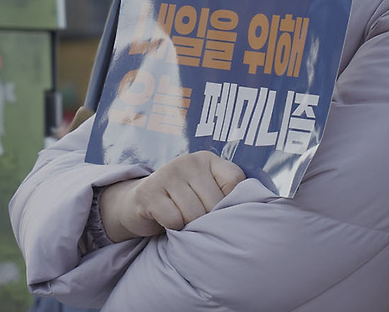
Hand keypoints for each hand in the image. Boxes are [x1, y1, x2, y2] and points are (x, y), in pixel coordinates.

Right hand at [99, 151, 244, 240]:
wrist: (139, 206)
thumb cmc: (182, 203)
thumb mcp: (205, 192)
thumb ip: (226, 196)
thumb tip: (250, 218)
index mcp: (208, 160)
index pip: (235, 181)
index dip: (232, 204)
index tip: (222, 213)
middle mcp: (189, 161)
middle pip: (214, 202)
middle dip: (209, 221)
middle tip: (199, 224)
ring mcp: (167, 173)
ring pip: (194, 213)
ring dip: (190, 227)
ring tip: (184, 223)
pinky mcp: (149, 192)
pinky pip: (173, 220)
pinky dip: (173, 228)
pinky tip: (168, 222)